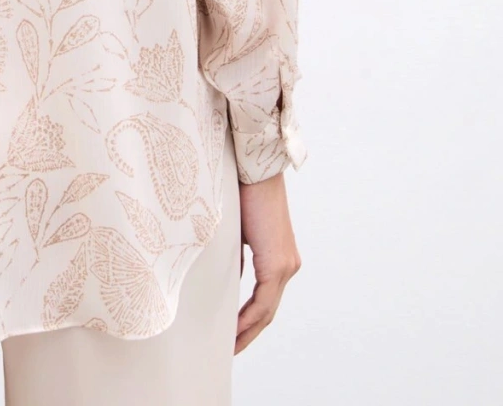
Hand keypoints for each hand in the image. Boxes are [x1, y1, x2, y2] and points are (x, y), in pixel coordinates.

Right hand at [235, 171, 300, 353]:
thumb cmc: (244, 192)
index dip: (249, 321)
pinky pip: (264, 301)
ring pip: (267, 309)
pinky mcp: (278, 263)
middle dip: (249, 332)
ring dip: (248, 329)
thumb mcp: (239, 233)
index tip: (232, 333)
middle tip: (231, 348)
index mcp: (279, 257)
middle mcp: (288, 265)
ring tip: (231, 345)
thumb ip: (239, 259)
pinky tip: (235, 329)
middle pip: (268, 310)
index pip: (265, 300)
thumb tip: (231, 280)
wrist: (255, 170)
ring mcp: (286, 265)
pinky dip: (249, 316)